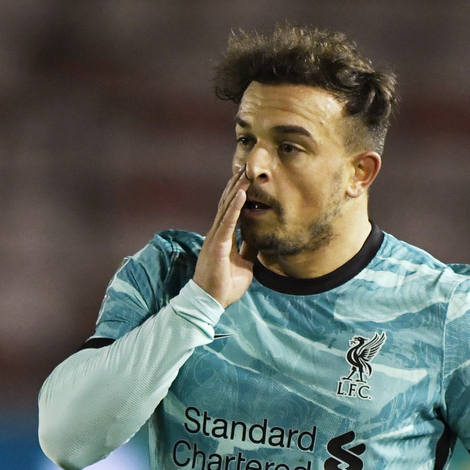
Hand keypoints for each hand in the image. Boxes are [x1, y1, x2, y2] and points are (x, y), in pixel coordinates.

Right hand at [192, 165, 255, 307]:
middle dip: (236, 185)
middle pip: (227, 204)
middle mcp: (217, 234)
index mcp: (223, 238)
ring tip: (244, 174)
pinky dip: (235, 207)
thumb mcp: (244, 264)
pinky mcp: (217, 245)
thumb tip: (258, 239)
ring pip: (226, 208)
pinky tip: (241, 194)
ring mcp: (216, 238)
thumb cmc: (224, 286)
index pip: (230, 211)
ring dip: (236, 190)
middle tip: (245, 167)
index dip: (237, 194)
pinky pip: (228, 222)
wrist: (210, 302)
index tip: (245, 179)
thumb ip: (248, 250)